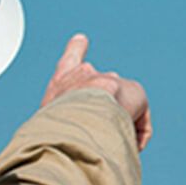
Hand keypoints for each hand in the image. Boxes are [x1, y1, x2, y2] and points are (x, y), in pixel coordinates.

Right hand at [42, 34, 152, 150]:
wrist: (77, 118)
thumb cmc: (57, 127)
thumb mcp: (47, 124)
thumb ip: (61, 124)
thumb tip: (87, 138)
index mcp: (62, 82)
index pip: (68, 61)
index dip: (75, 50)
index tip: (81, 39)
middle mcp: (86, 75)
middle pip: (103, 86)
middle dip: (107, 104)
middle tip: (103, 127)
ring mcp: (111, 80)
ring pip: (121, 110)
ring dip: (118, 127)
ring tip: (110, 142)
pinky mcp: (134, 91)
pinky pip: (139, 123)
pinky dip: (136, 136)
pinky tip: (128, 145)